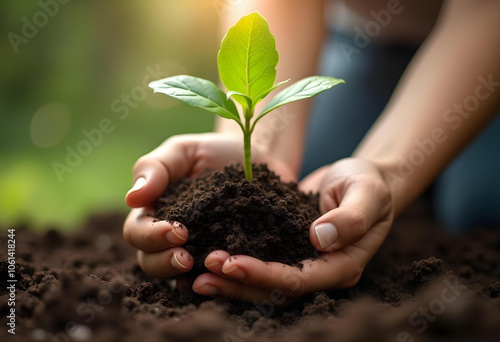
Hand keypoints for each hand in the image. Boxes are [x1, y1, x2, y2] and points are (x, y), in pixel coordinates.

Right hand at [123, 133, 295, 279]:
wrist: (260, 160)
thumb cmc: (216, 153)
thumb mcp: (184, 151)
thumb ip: (155, 168)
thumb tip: (131, 198)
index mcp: (155, 212)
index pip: (137, 232)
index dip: (151, 236)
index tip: (177, 231)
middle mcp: (171, 238)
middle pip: (151, 262)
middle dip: (165, 263)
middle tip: (186, 258)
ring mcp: (198, 252)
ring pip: (179, 278)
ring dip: (188, 278)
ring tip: (210, 267)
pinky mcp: (226, 260)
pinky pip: (216, 279)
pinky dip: (220, 281)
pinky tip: (230, 276)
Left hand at [192, 158, 393, 302]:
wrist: (360, 179)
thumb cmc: (367, 183)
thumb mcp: (366, 192)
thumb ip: (350, 217)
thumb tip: (319, 238)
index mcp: (341, 266)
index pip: (297, 279)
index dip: (264, 274)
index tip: (231, 262)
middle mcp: (320, 272)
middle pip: (275, 289)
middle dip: (238, 283)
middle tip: (203, 273)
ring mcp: (303, 263)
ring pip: (263, 283)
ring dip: (231, 281)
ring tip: (196, 275)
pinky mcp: (288, 250)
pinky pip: (260, 263)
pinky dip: (235, 265)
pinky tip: (207, 258)